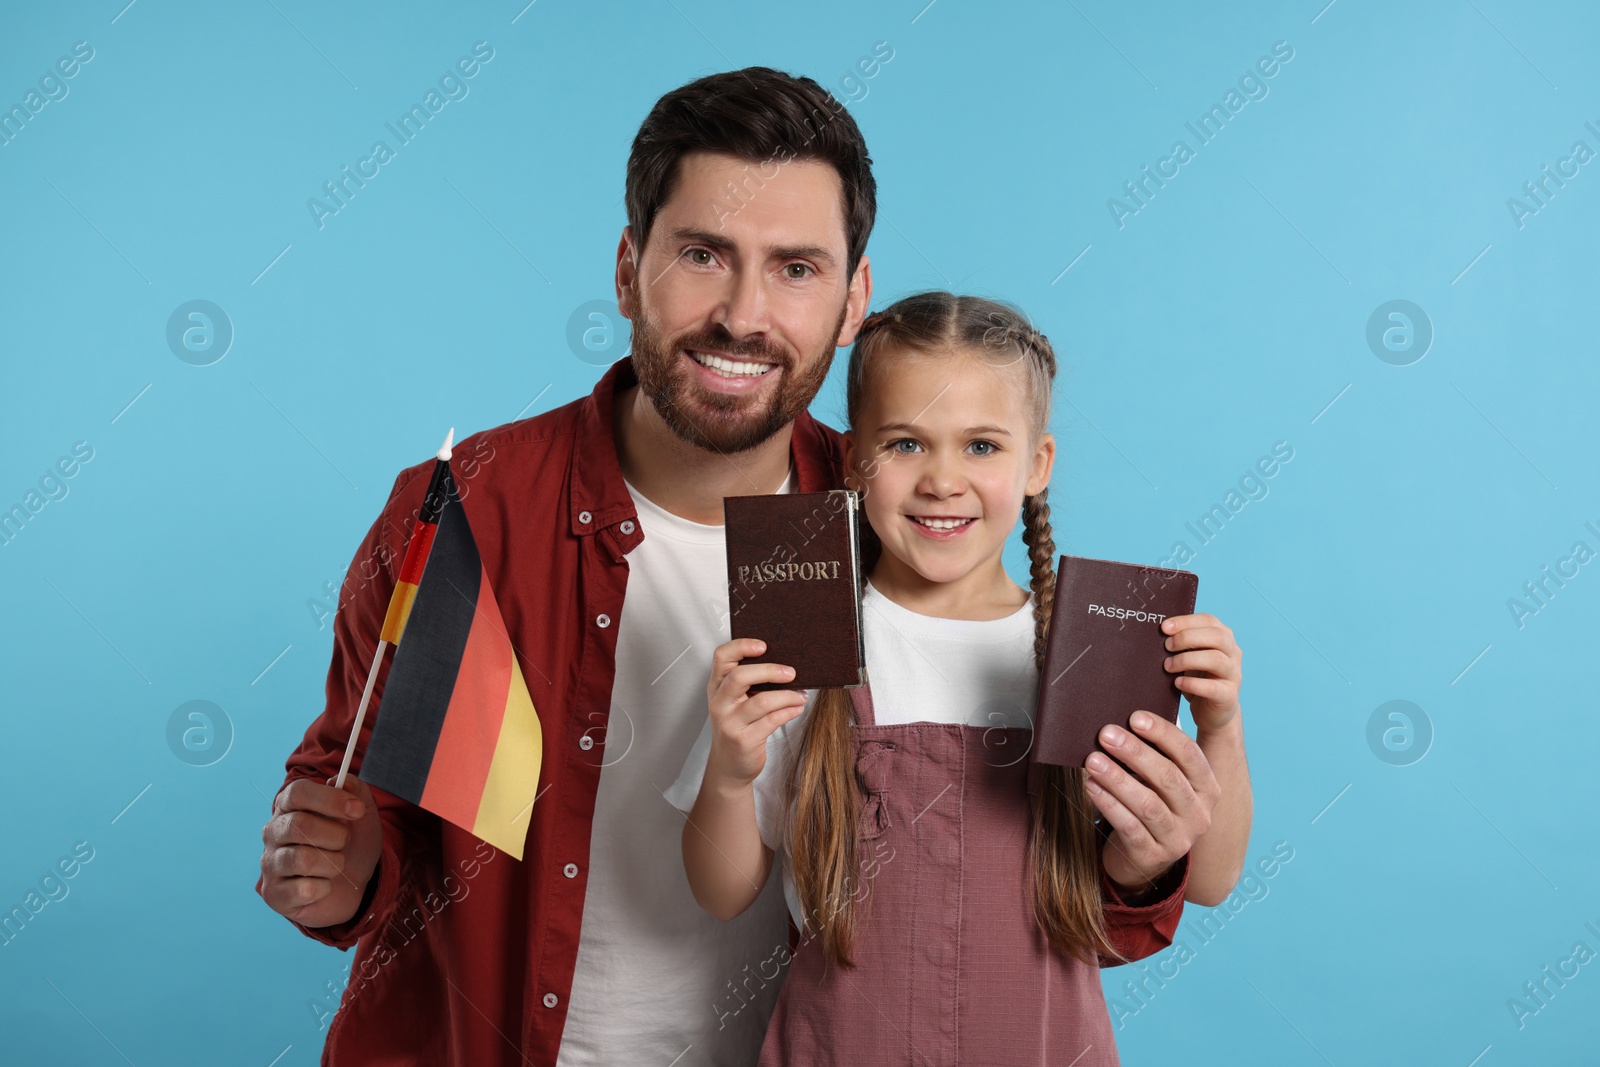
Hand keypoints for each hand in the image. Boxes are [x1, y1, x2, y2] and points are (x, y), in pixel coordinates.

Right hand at [259, 775, 382, 928]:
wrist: (351, 887)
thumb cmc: (351, 845)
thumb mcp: (363, 815)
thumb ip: (357, 791)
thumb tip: (343, 779)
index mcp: (290, 806)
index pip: (297, 792)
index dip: (330, 799)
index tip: (357, 810)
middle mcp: (273, 832)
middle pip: (299, 825)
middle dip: (336, 836)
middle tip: (345, 843)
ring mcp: (270, 864)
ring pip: (303, 859)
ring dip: (334, 863)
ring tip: (336, 865)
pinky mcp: (275, 894)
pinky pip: (306, 890)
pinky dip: (326, 888)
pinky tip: (324, 886)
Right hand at [704, 638, 807, 789]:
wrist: (729, 766)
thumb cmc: (737, 727)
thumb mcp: (735, 702)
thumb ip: (750, 683)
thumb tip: (784, 665)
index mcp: (717, 687)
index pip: (722, 657)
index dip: (741, 646)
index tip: (763, 646)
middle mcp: (720, 703)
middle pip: (740, 676)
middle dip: (770, 671)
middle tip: (791, 672)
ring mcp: (730, 722)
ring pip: (761, 701)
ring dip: (787, 696)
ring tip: (800, 695)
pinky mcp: (744, 740)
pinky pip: (772, 720)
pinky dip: (789, 711)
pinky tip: (797, 708)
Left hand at [1084, 712, 1219, 891]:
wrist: (1142, 857)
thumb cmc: (1150, 803)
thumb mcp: (1160, 781)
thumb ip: (1154, 755)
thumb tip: (1122, 722)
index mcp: (1207, 788)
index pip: (1190, 754)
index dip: (1162, 733)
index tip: (1134, 717)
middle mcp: (1199, 814)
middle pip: (1168, 777)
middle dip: (1135, 752)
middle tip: (1106, 734)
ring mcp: (1178, 839)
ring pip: (1148, 804)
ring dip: (1117, 778)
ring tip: (1092, 760)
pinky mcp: (1153, 856)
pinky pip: (1130, 827)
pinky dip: (1109, 804)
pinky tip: (1092, 786)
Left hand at [1161, 612, 1241, 733]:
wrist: (1213, 712)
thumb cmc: (1198, 678)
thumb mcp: (1190, 656)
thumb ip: (1181, 643)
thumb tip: (1157, 632)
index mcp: (1224, 638)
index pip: (1209, 620)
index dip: (1186, 621)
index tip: (1164, 627)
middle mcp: (1233, 654)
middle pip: (1217, 636)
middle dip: (1188, 638)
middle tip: (1166, 646)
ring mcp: (1233, 675)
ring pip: (1216, 659)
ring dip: (1187, 660)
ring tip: (1168, 666)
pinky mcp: (1228, 696)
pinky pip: (1213, 687)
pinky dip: (1192, 683)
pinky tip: (1177, 683)